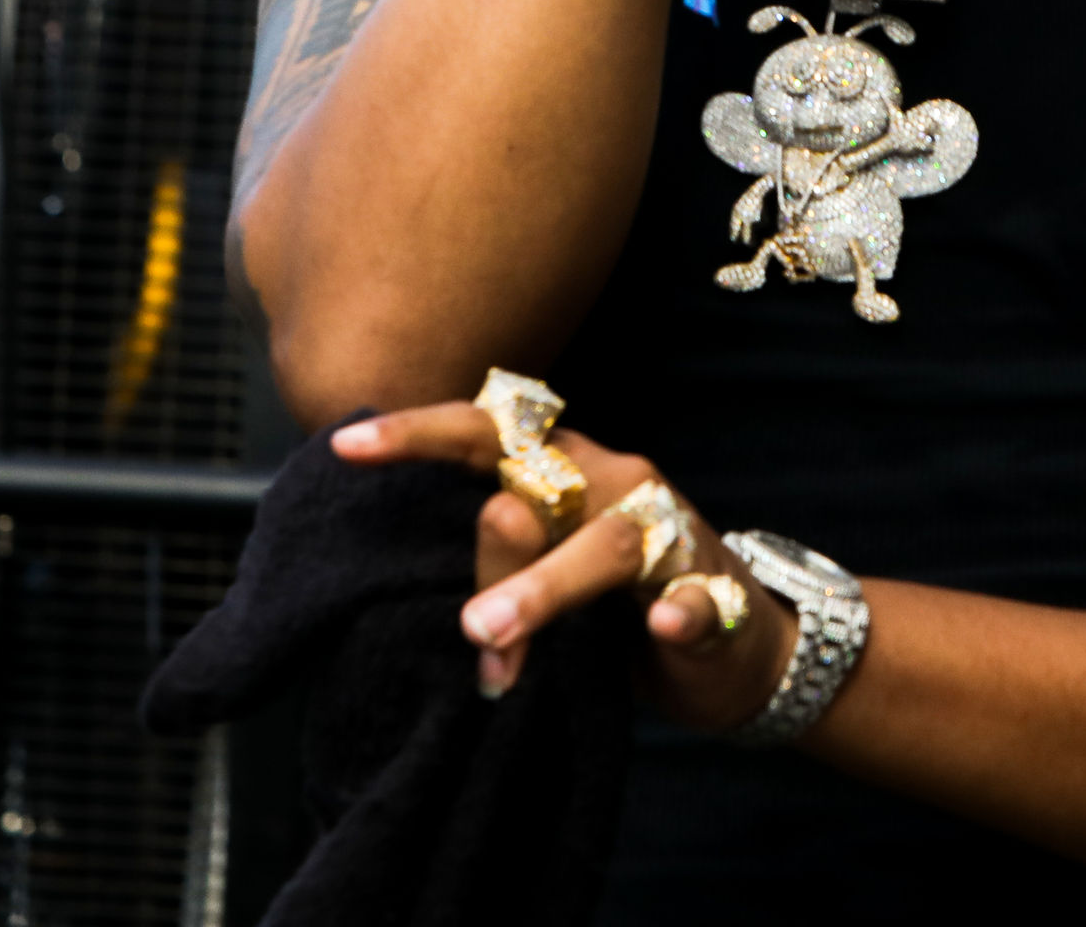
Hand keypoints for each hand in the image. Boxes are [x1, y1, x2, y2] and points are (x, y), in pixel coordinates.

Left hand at [331, 401, 790, 732]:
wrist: (738, 652)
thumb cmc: (617, 607)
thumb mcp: (545, 578)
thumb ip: (494, 568)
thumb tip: (432, 598)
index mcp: (564, 470)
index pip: (489, 433)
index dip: (421, 435)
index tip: (346, 447)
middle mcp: (614, 485)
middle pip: (543, 480)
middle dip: (489, 538)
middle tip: (456, 616)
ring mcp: (670, 537)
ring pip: (607, 544)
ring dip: (547, 584)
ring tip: (490, 634)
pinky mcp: (715, 596)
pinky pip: (696, 598)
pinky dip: (681, 610)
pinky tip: (664, 625)